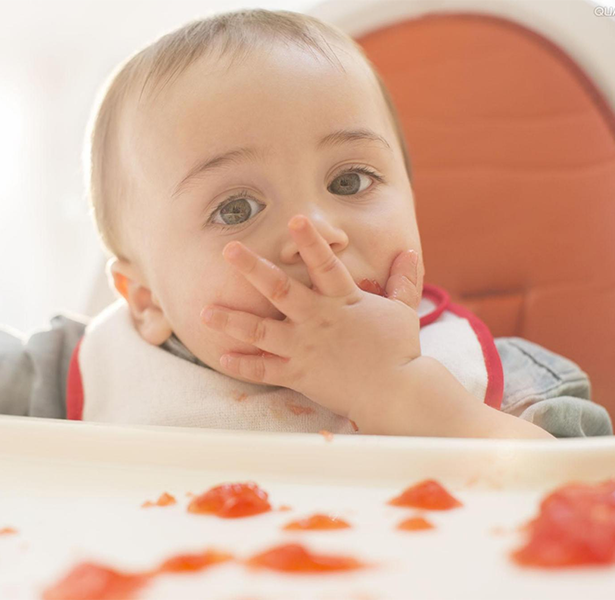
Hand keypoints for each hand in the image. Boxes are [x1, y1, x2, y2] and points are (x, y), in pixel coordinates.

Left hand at [200, 214, 422, 420]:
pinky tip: (223, 357)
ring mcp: (305, 348)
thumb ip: (403, 281)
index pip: (324, 264)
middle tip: (229, 250)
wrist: (395, 394)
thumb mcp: (403, 311)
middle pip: (279, 289)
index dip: (310, 242)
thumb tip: (410, 253)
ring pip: (260, 331)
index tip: (294, 220)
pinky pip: (265, 370)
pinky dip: (243, 365)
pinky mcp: (299, 375)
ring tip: (204, 311)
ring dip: (231, 320)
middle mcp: (318, 320)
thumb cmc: (399, 352)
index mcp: (343, 300)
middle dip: (252, 268)